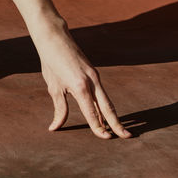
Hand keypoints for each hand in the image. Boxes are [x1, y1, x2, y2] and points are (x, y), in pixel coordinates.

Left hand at [35, 23, 131, 139]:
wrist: (54, 38)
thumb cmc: (51, 62)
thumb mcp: (54, 87)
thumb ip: (59, 109)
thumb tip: (54, 127)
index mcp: (80, 87)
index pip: (92, 112)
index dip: (98, 127)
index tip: (106, 138)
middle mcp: (92, 82)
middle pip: (107, 107)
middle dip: (116, 123)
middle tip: (127, 136)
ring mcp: (95, 77)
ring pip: (107, 100)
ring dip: (113, 116)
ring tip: (121, 129)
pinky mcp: (94, 73)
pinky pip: (102, 93)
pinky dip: (106, 105)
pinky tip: (107, 115)